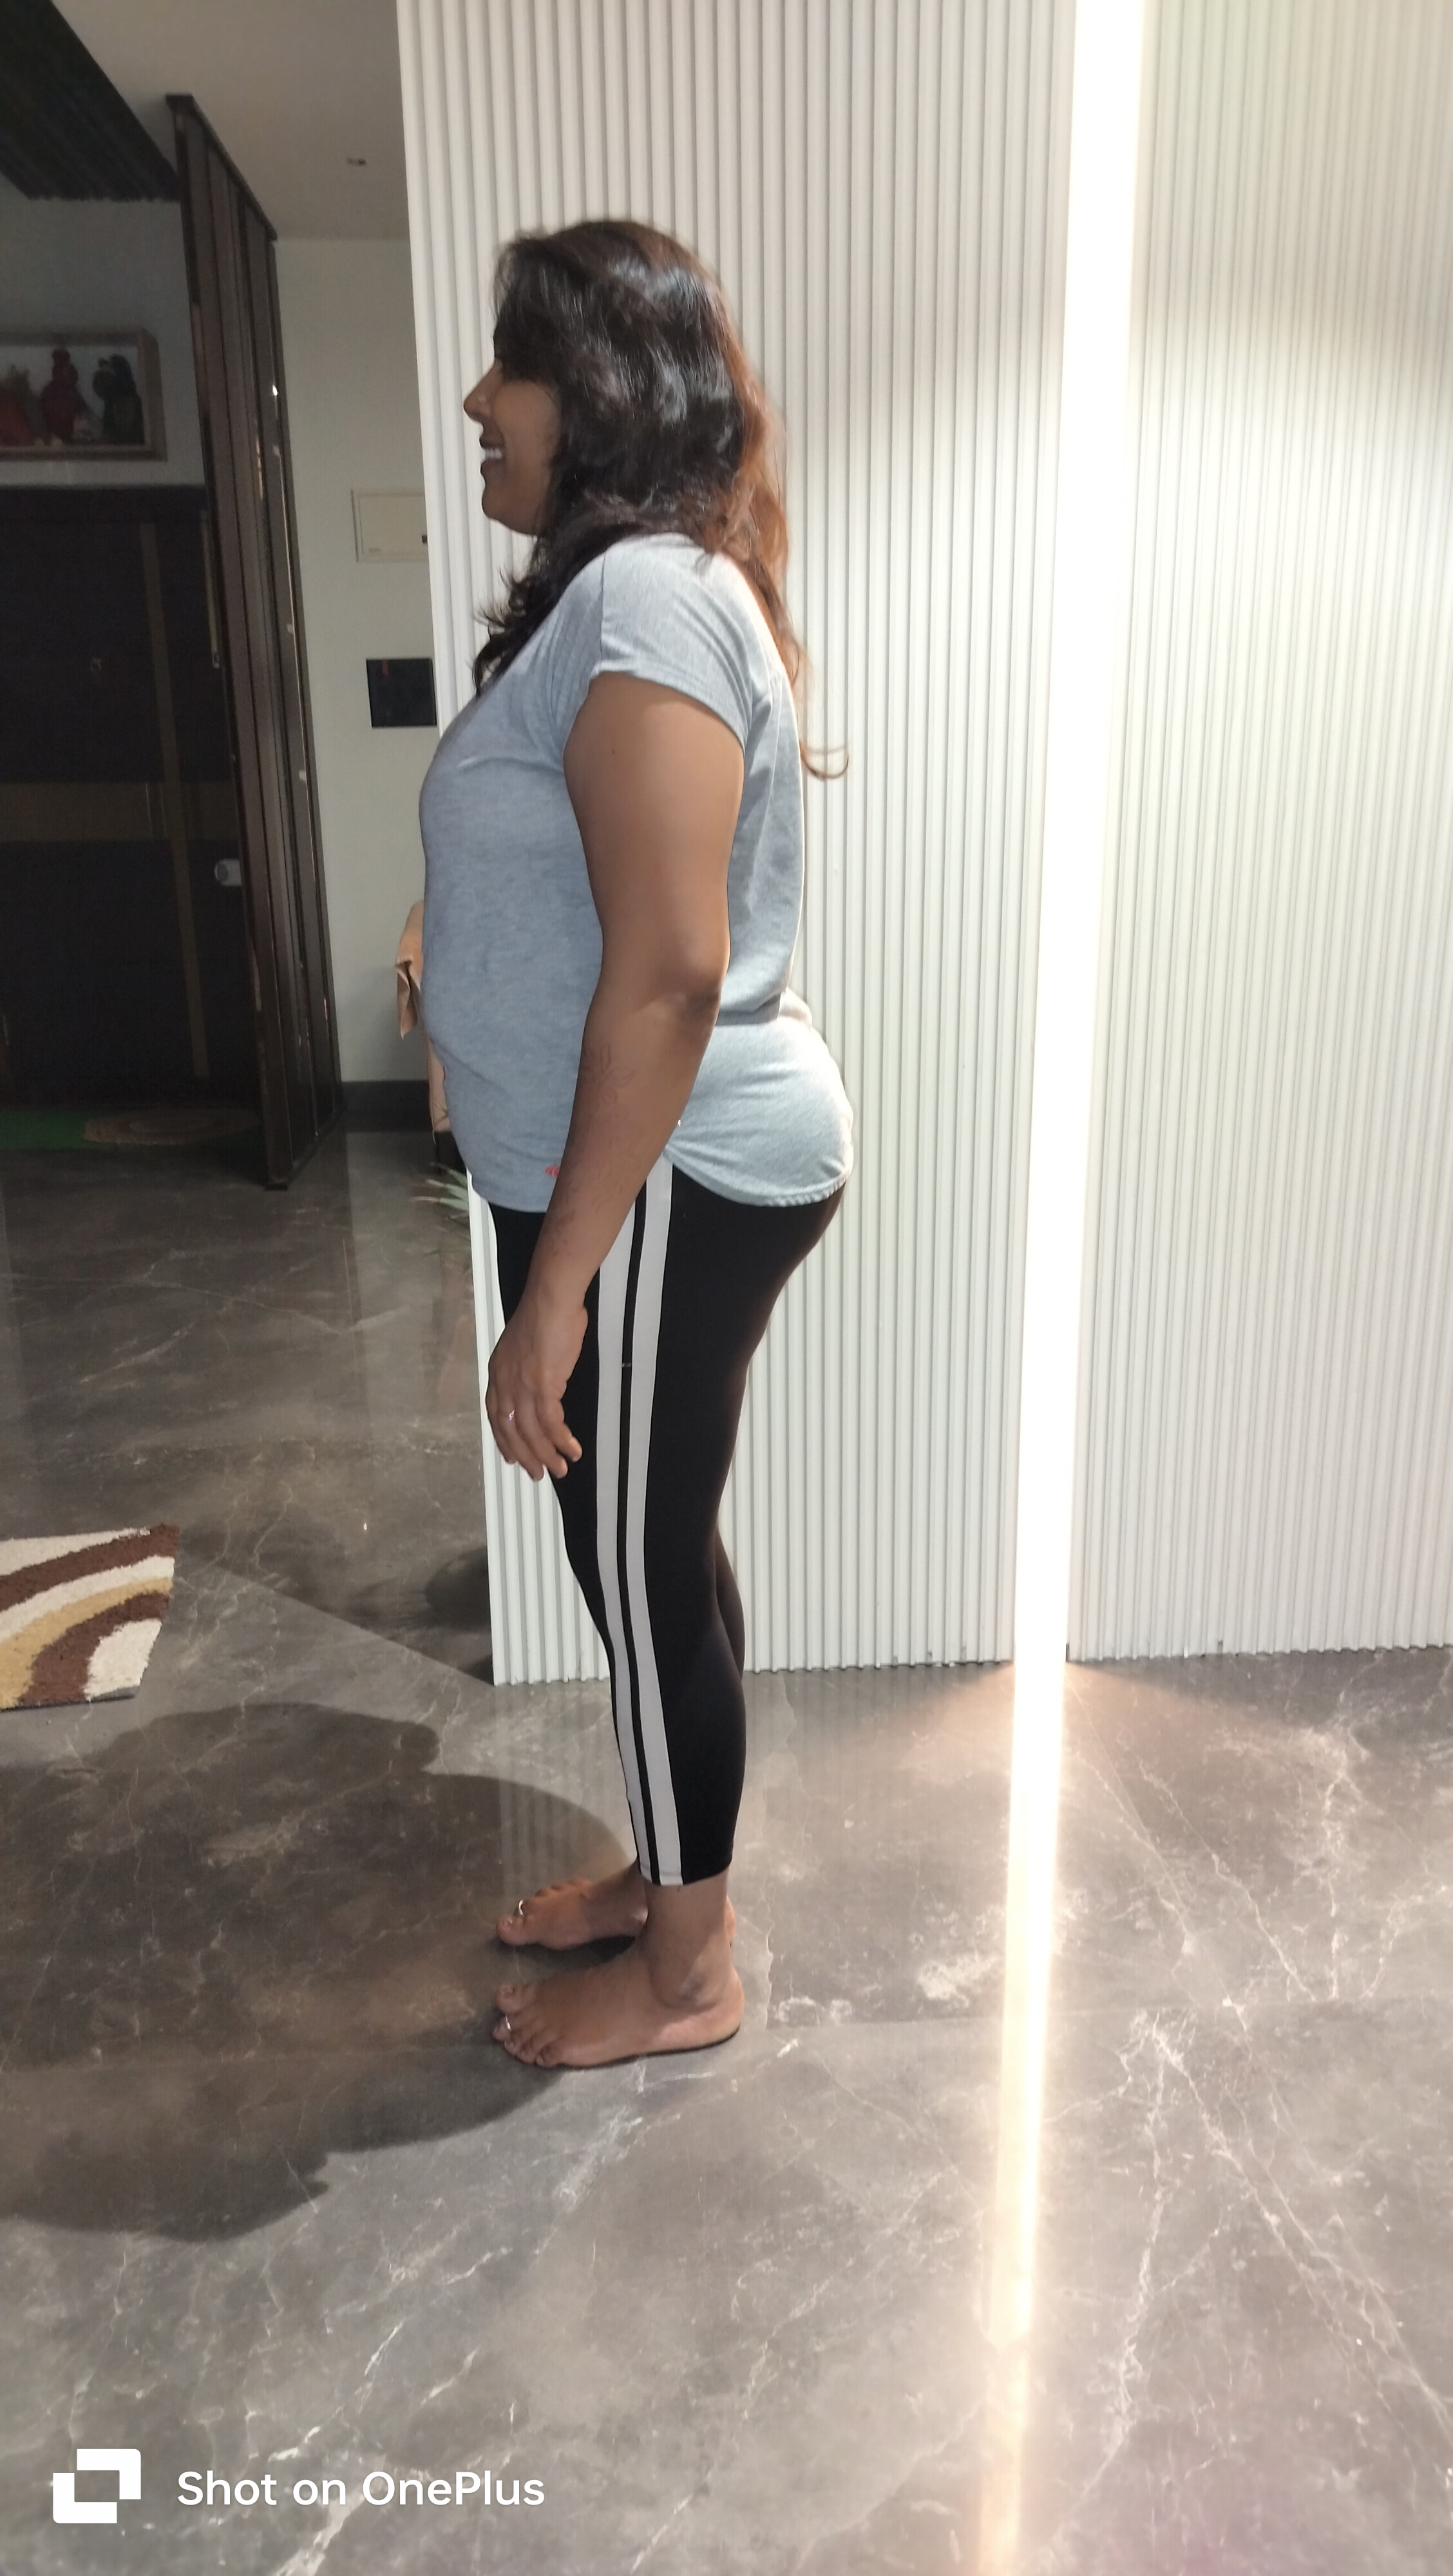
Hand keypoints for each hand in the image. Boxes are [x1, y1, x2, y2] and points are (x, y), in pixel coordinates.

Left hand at [485, 1284, 586, 1480]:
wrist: (551, 1299)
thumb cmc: (546, 1315)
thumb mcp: (526, 1346)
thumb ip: (527, 1368)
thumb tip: (541, 1383)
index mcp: (497, 1373)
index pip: (496, 1416)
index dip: (504, 1440)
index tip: (511, 1457)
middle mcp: (504, 1383)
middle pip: (511, 1431)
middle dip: (525, 1456)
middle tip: (539, 1473)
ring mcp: (521, 1385)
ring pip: (530, 1432)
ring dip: (546, 1454)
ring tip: (560, 1469)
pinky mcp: (541, 1385)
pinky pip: (551, 1423)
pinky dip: (562, 1440)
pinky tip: (572, 1450)